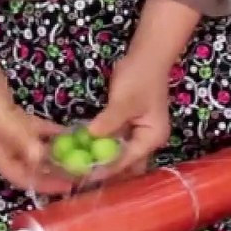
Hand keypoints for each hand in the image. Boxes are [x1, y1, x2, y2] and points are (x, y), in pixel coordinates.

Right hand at [0, 55, 75, 194]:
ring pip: (35, 147)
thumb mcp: (0, 118)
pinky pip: (35, 129)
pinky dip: (50, 132)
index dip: (45, 185)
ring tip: (80, 153)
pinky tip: (68, 131)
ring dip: (55, 151)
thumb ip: (21, 138)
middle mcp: (2, 145)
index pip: (23, 178)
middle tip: (81, 171)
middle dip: (54, 170)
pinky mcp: (12, 114)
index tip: (69, 188)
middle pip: (32, 165)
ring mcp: (7, 130)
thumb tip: (42, 160)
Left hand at [86, 53, 172, 181]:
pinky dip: (100, 146)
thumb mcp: (125, 100)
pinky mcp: (128, 127)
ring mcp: (138, 134)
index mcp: (152, 138)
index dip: (106, 168)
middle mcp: (147, 141)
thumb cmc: (140, 77)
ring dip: (101, 159)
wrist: (147, 56)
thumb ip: (109, 120)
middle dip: (105, 170)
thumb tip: (91, 136)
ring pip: (118, 154)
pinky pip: (114, 142)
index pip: (127, 160)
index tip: (84, 174)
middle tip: (80, 174)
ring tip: (78, 166)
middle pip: (126, 164)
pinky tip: (83, 148)